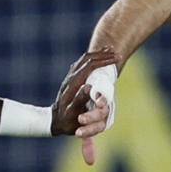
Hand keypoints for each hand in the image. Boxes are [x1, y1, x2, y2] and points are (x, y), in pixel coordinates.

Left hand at [52, 48, 118, 164]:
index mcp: (74, 84)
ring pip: (84, 59)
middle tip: (115, 52)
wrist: (53, 121)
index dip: (104, 61)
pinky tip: (98, 59)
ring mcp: (70, 78)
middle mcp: (71, 78)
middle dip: (103, 54)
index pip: (90, 66)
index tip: (116, 59)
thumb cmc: (65, 120)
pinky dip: (92, 59)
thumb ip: (79, 99)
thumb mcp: (72, 113)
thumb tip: (88, 87)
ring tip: (108, 50)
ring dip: (97, 54)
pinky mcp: (71, 80)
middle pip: (88, 59)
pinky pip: (82, 64)